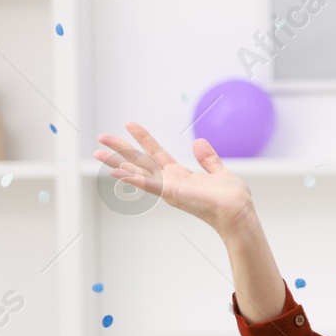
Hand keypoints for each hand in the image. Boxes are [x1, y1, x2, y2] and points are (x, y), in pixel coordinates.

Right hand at [93, 122, 256, 237]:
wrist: (239, 213)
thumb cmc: (232, 198)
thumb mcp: (219, 171)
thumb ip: (208, 159)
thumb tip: (199, 142)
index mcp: (179, 175)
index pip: (155, 153)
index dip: (143, 138)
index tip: (129, 123)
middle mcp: (170, 181)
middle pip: (139, 161)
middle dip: (120, 149)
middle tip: (100, 137)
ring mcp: (168, 189)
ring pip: (137, 172)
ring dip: (116, 163)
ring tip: (97, 154)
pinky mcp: (172, 195)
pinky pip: (149, 185)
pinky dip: (134, 179)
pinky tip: (117, 172)